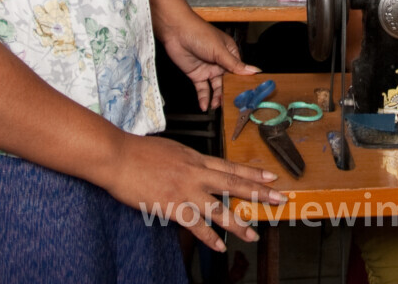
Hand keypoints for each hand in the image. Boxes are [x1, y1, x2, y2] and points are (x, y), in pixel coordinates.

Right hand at [109, 133, 283, 249]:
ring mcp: (185, 190)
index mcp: (196, 158)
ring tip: (253, 235)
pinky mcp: (172, 206)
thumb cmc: (139, 152)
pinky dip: (209, 238)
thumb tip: (196, 168)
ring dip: (238, 224)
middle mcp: (196, 173)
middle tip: (279, 199)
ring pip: (219, 209)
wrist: (118, 156)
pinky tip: (219, 248)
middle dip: (259, 192)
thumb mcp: (171, 150)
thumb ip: (187, 161)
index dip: (253, 172)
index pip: (231, 166)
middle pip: (234, 184)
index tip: (271, 177)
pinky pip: (195, 226)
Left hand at [160, 18, 257, 110]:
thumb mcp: (220, 50)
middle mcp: (221, 62)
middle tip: (232, 106)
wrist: (176, 32)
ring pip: (216, 87)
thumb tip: (254, 71)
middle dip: (230, 93)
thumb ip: (235, 64)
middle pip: (229, 81)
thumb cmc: (200, 34)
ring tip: (217, 107)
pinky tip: (205, 106)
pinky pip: (203, 89)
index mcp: (230, 53)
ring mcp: (209, 69)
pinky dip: (204, 98)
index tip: (248, 96)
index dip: (243, 83)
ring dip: (217, 98)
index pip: (240, 71)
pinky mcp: (197, 75)